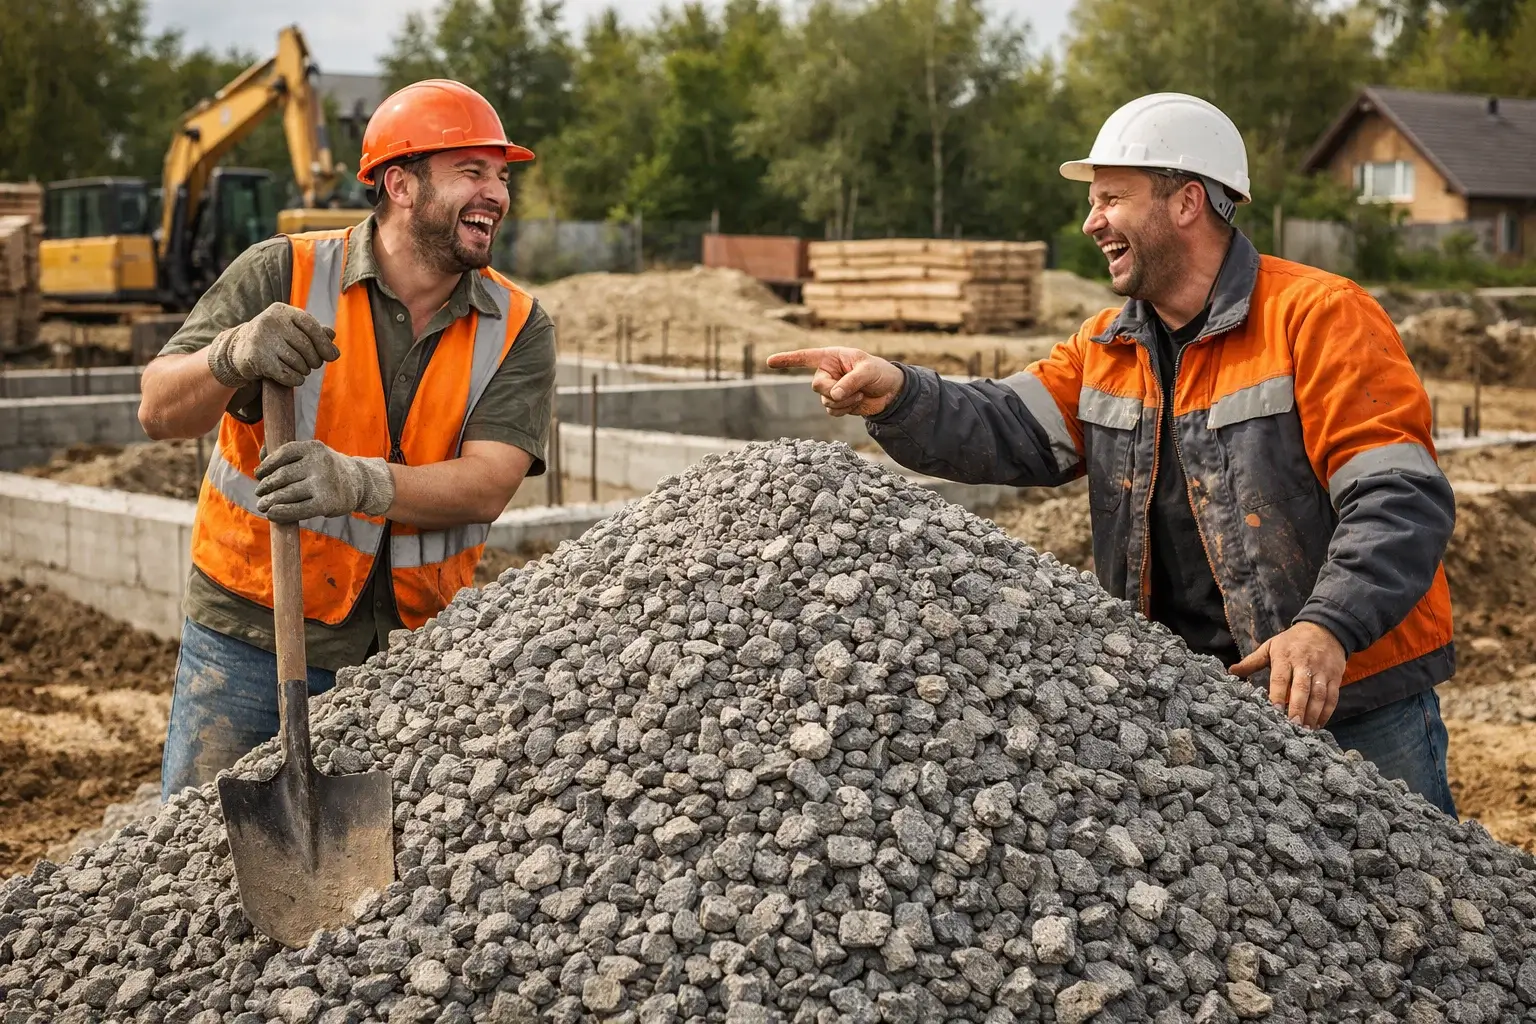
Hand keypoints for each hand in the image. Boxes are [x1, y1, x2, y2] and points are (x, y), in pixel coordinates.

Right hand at [207, 302, 339, 388]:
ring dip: (304, 370)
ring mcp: (261, 339)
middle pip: (306, 346)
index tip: (332, 356)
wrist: (239, 349)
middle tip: (313, 364)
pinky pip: (287, 374)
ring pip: (298, 362)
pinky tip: (294, 377)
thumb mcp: (291, 329)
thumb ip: (314, 331)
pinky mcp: (257, 359)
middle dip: (315, 359)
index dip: (324, 342)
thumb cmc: (273, 339)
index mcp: (281, 311)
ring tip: (300, 368)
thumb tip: (332, 340)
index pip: (310, 325)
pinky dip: (295, 379)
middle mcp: (270, 321)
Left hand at [254, 440, 394, 522]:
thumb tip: (261, 458)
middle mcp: (319, 463)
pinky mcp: (326, 503)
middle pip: (282, 475)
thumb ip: (287, 454)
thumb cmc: (326, 469)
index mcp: (314, 447)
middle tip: (259, 493)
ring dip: (270, 501)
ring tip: (263, 505)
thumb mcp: (312, 455)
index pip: (283, 454)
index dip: (267, 465)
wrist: (359, 483)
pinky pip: (297, 509)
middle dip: (266, 486)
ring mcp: (323, 483)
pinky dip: (281, 513)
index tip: (259, 474)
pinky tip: (272, 514)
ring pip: (287, 493)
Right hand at [765, 347, 905, 416]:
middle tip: (852, 390)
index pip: (805, 357)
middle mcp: (828, 372)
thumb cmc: (880, 372)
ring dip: (843, 402)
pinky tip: (857, 403)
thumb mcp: (869, 371)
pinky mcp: (837, 403)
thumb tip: (835, 394)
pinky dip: (845, 410)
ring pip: (825, 401)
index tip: (770, 361)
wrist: (891, 392)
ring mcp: (831, 389)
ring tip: (860, 394)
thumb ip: (851, 381)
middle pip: (817, 386)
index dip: (787, 360)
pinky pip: (832, 411)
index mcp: (831, 357)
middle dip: (834, 391)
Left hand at [1229, 622, 1346, 727]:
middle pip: (1302, 689)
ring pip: (1319, 695)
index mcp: (1285, 657)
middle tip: (1292, 726)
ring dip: (1313, 714)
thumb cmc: (1292, 641)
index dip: (1277, 695)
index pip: (1280, 678)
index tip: (1274, 711)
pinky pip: (1333, 697)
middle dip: (1298, 708)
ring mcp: (1322, 671)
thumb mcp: (1270, 646)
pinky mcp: (1335, 677)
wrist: (1325, 629)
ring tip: (1305, 731)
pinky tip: (1319, 724)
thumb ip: (1252, 661)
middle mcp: (1304, 665)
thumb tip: (1231, 671)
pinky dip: (1327, 712)